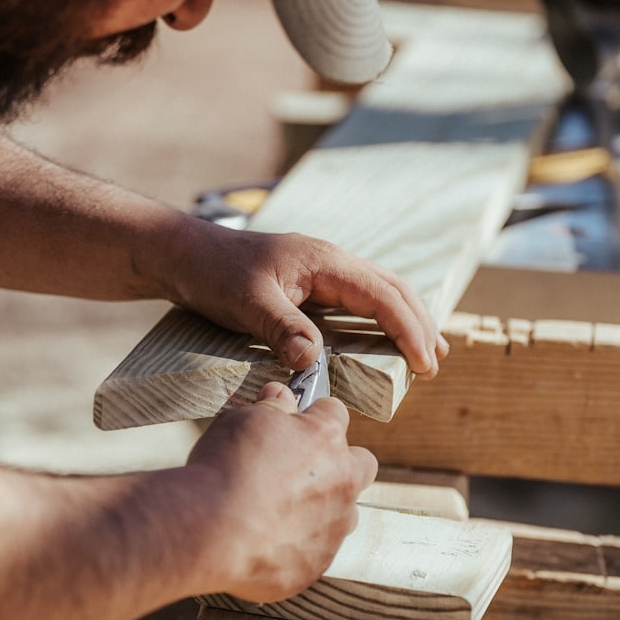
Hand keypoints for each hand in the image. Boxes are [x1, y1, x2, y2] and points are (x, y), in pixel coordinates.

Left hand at [168, 224, 448, 374]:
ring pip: (379, 291)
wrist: (184, 255)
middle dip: (419, 324)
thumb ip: (281, 328)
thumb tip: (313, 361)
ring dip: (405, 320)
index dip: (408, 329)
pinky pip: (357, 299)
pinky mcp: (309, 283)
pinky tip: (383, 338)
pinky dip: (379, 318)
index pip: (382, 295)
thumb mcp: (245, 303)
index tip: (425, 363)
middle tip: (435, 364)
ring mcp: (321, 271)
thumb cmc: (213, 274)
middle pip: (392, 289)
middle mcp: (330, 262)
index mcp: (324, 261)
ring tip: (427, 353)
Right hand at [184, 381, 377, 602]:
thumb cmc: (224, 468)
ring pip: (344, 513)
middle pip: (361, 464)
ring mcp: (333, 528)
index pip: (335, 413)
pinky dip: (296, 546)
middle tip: (300, 468)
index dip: (313, 415)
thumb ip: (271, 408)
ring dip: (322, 509)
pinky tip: (262, 541)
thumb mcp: (242, 420)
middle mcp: (341, 482)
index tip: (296, 422)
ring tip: (279, 511)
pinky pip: (315, 552)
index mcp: (326, 439)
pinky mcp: (315, 565)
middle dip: (340, 463)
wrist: (210, 531)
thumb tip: (280, 395)